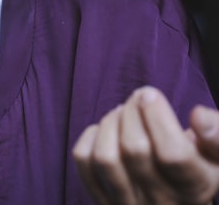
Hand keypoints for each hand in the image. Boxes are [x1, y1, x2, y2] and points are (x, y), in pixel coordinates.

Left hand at [73, 86, 218, 203]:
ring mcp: (129, 204)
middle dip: (132, 111)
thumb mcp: (217, 153)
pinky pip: (84, 162)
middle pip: (135, 149)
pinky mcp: (103, 199)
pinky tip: (106, 130)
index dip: (157, 116)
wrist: (177, 198)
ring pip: (105, 157)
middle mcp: (162, 201)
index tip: (151, 94)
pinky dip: (89, 136)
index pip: (173, 154)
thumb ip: (217, 133)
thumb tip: (198, 115)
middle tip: (137, 97)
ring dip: (109, 123)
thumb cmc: (198, 165)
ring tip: (122, 113)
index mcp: (196, 187)